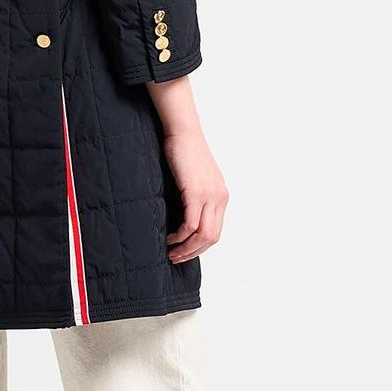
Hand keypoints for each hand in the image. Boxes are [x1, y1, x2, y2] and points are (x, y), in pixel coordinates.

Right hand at [163, 127, 228, 262]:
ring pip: (203, 235)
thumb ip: (193, 198)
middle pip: (212, 238)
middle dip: (192, 252)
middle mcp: (220, 198)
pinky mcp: (197, 193)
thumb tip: (181, 218)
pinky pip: (191, 224)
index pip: (216, 231)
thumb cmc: (183, 152)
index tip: (184, 252)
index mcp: (221, 196)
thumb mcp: (194, 179)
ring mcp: (210, 196)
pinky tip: (170, 237)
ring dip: (186, 248)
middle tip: (175, 258)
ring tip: (171, 251)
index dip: (200, 247)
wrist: (183, 132)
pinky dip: (180, 235)